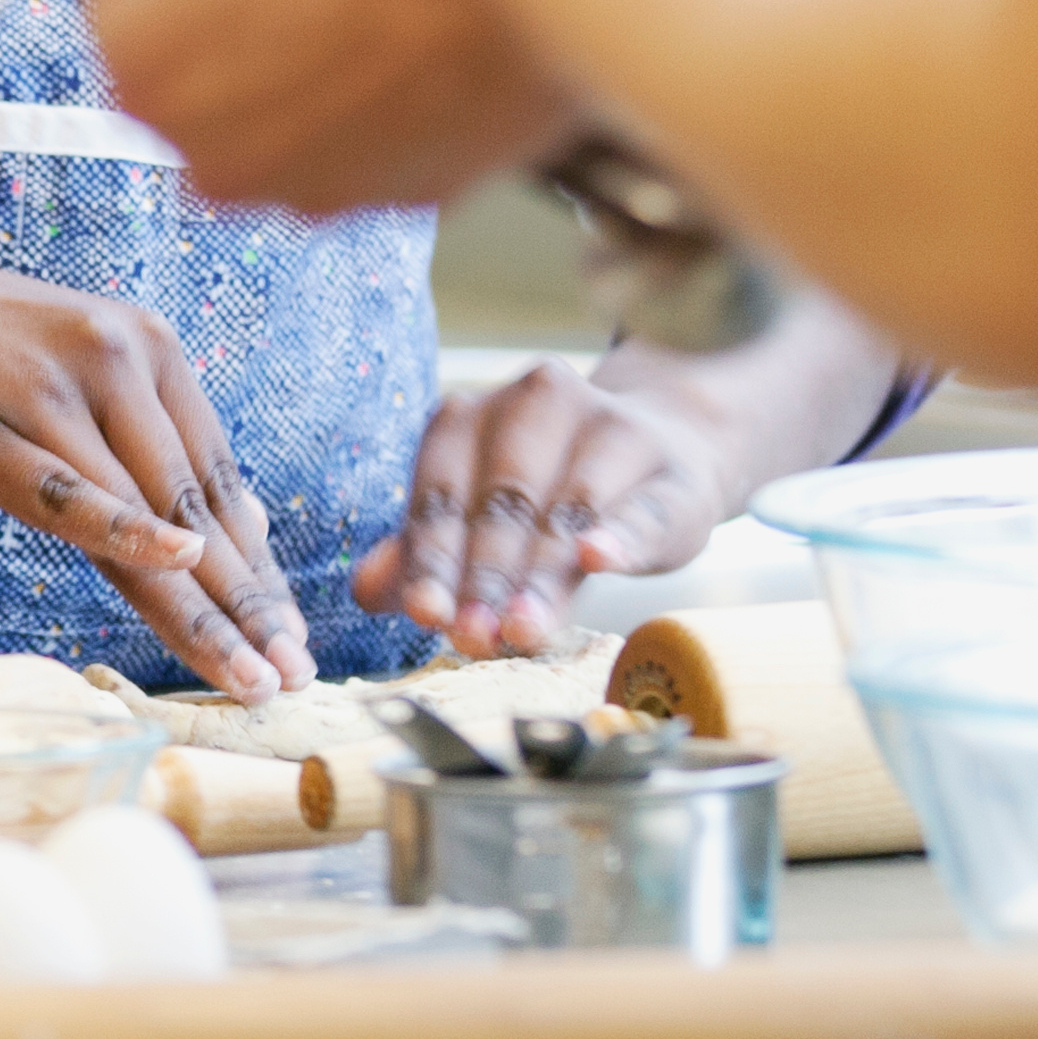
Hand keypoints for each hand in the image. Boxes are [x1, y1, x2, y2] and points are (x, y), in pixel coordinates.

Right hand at [0, 236, 310, 699]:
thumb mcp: (70, 384)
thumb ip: (147, 448)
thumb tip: (240, 530)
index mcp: (147, 346)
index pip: (217, 478)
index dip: (260, 567)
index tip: (292, 640)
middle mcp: (114, 357)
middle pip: (194, 502)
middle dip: (249, 602)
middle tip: (294, 677)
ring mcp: (49, 389)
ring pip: (143, 512)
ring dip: (202, 606)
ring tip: (249, 676)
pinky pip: (62, 491)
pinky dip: (120, 529)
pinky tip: (172, 565)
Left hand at [356, 355, 762, 656]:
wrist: (663, 458)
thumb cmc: (554, 495)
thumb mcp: (485, 519)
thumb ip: (428, 550)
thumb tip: (368, 591)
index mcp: (473, 413)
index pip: (441, 492)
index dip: (432, 558)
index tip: (425, 615)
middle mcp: (536, 402)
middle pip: (501, 502)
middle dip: (484, 577)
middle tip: (472, 637)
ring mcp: (611, 427)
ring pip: (567, 508)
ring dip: (541, 574)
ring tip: (522, 628)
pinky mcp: (670, 469)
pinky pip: (641, 506)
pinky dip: (617, 535)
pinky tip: (597, 558)